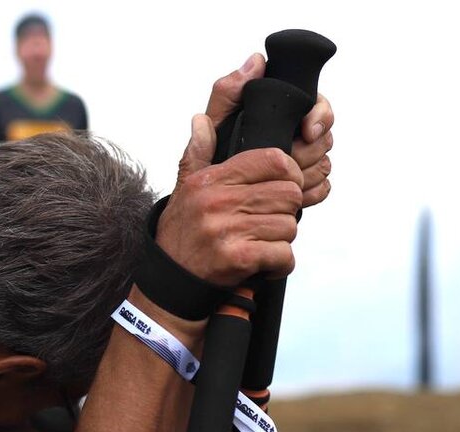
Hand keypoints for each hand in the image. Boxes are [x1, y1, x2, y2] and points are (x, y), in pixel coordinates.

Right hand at [156, 114, 303, 284]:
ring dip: (282, 239)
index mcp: (211, 180)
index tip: (285, 186)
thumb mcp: (183, 190)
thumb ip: (198, 154)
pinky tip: (263, 265)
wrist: (169, 283)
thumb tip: (200, 121)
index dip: (290, 173)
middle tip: (270, 221)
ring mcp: (228, 230)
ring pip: (289, 226)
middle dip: (287, 210)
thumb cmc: (181, 236)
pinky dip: (280, 264)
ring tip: (261, 244)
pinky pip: (284, 255)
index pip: (273, 160)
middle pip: (289, 193)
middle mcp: (218, 202)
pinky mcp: (237, 259)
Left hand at [205, 53, 333, 208]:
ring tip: (283, 180)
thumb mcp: (215, 124)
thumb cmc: (207, 159)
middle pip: (325, 136)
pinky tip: (291, 196)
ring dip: (307, 173)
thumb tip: (256, 61)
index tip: (308, 131)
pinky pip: (322, 188)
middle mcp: (293, 135)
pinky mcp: (302, 187)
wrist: (207, 201)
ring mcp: (301, 162)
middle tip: (289, 159)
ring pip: (325, 163)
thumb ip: (229, 92)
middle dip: (310, 149)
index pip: (317, 105)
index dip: (320, 116)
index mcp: (278, 115)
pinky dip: (310, 192)